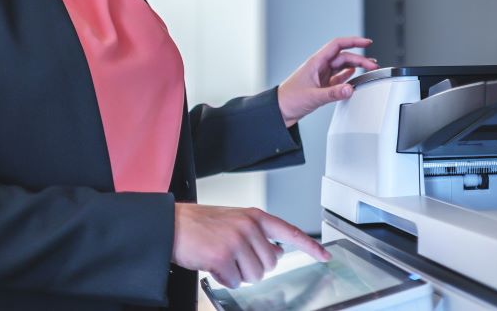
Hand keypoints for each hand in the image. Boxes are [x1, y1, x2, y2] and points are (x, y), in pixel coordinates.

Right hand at [171, 203, 329, 287]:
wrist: (172, 225)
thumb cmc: (201, 224)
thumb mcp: (235, 220)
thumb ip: (258, 234)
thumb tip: (276, 253)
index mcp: (255, 216)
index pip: (290, 231)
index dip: (310, 246)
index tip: (324, 256)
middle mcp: (249, 227)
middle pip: (271, 264)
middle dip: (254, 267)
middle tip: (234, 258)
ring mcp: (236, 241)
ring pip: (254, 275)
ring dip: (238, 274)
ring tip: (222, 259)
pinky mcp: (222, 257)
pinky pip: (234, 281)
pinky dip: (223, 279)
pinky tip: (213, 265)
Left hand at [277, 36, 379, 127]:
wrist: (279, 112)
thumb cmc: (289, 100)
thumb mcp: (313, 96)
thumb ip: (333, 93)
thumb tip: (350, 89)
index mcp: (316, 62)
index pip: (337, 45)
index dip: (353, 41)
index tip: (366, 42)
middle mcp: (319, 67)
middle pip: (344, 57)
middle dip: (360, 59)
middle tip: (373, 65)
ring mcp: (321, 76)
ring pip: (342, 67)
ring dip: (355, 67)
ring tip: (368, 68)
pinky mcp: (322, 86)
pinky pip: (338, 77)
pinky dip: (347, 76)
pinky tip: (353, 75)